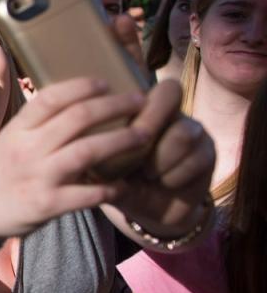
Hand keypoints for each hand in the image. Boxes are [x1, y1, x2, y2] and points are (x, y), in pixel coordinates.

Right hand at [0, 78, 149, 243]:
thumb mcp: (10, 139)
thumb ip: (38, 123)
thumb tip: (76, 98)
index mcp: (18, 129)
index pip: (51, 97)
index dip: (82, 86)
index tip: (106, 83)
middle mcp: (27, 149)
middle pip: (78, 118)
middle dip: (115, 106)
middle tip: (141, 101)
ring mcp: (37, 177)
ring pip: (88, 151)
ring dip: (122, 141)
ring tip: (144, 135)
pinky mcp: (47, 205)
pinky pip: (87, 194)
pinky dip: (110, 189)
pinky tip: (124, 184)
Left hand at [109, 79, 213, 236]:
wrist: (149, 212)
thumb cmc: (120, 182)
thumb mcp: (103, 168)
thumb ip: (94, 153)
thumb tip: (83, 143)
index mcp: (141, 107)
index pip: (139, 80)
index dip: (133, 99)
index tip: (113, 129)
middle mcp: (170, 111)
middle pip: (170, 92)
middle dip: (146, 125)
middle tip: (131, 156)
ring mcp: (194, 130)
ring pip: (183, 132)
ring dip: (159, 159)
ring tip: (147, 174)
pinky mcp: (208, 154)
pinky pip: (195, 159)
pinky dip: (172, 176)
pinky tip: (162, 183)